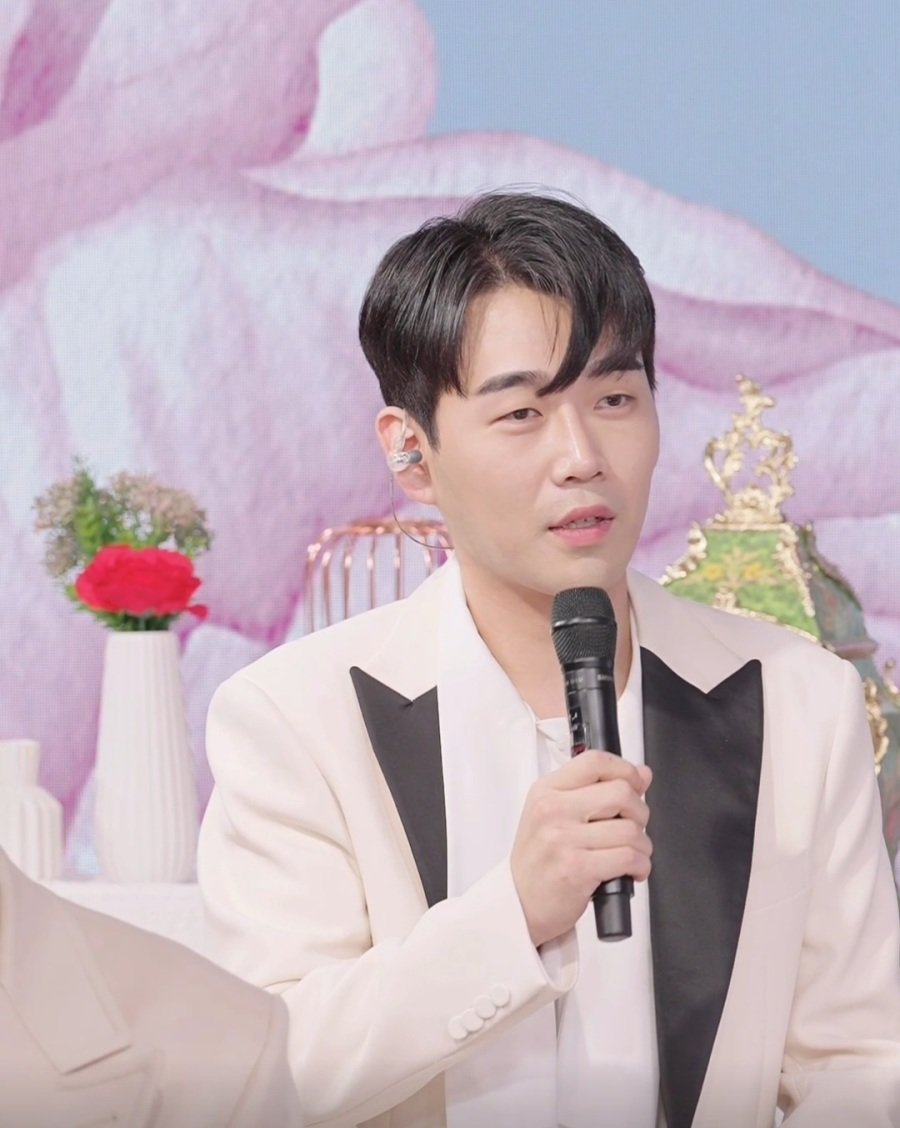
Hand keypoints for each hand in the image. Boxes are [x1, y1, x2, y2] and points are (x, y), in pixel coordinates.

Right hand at [510, 749, 651, 947]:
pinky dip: (640, 866)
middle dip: (640, 812)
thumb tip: (642, 773)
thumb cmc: (539, 859)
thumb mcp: (555, 814)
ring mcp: (563, 839)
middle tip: (633, 826)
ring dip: (642, 845)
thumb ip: (596, 790)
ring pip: (630, 830)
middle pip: (620, 793)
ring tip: (630, 854)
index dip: (625, 770)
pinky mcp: (577, 869)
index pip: (595, 761)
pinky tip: (631, 870)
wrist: (519, 903)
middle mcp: (553, 810)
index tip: (636, 784)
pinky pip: (628, 858)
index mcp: (547, 791)